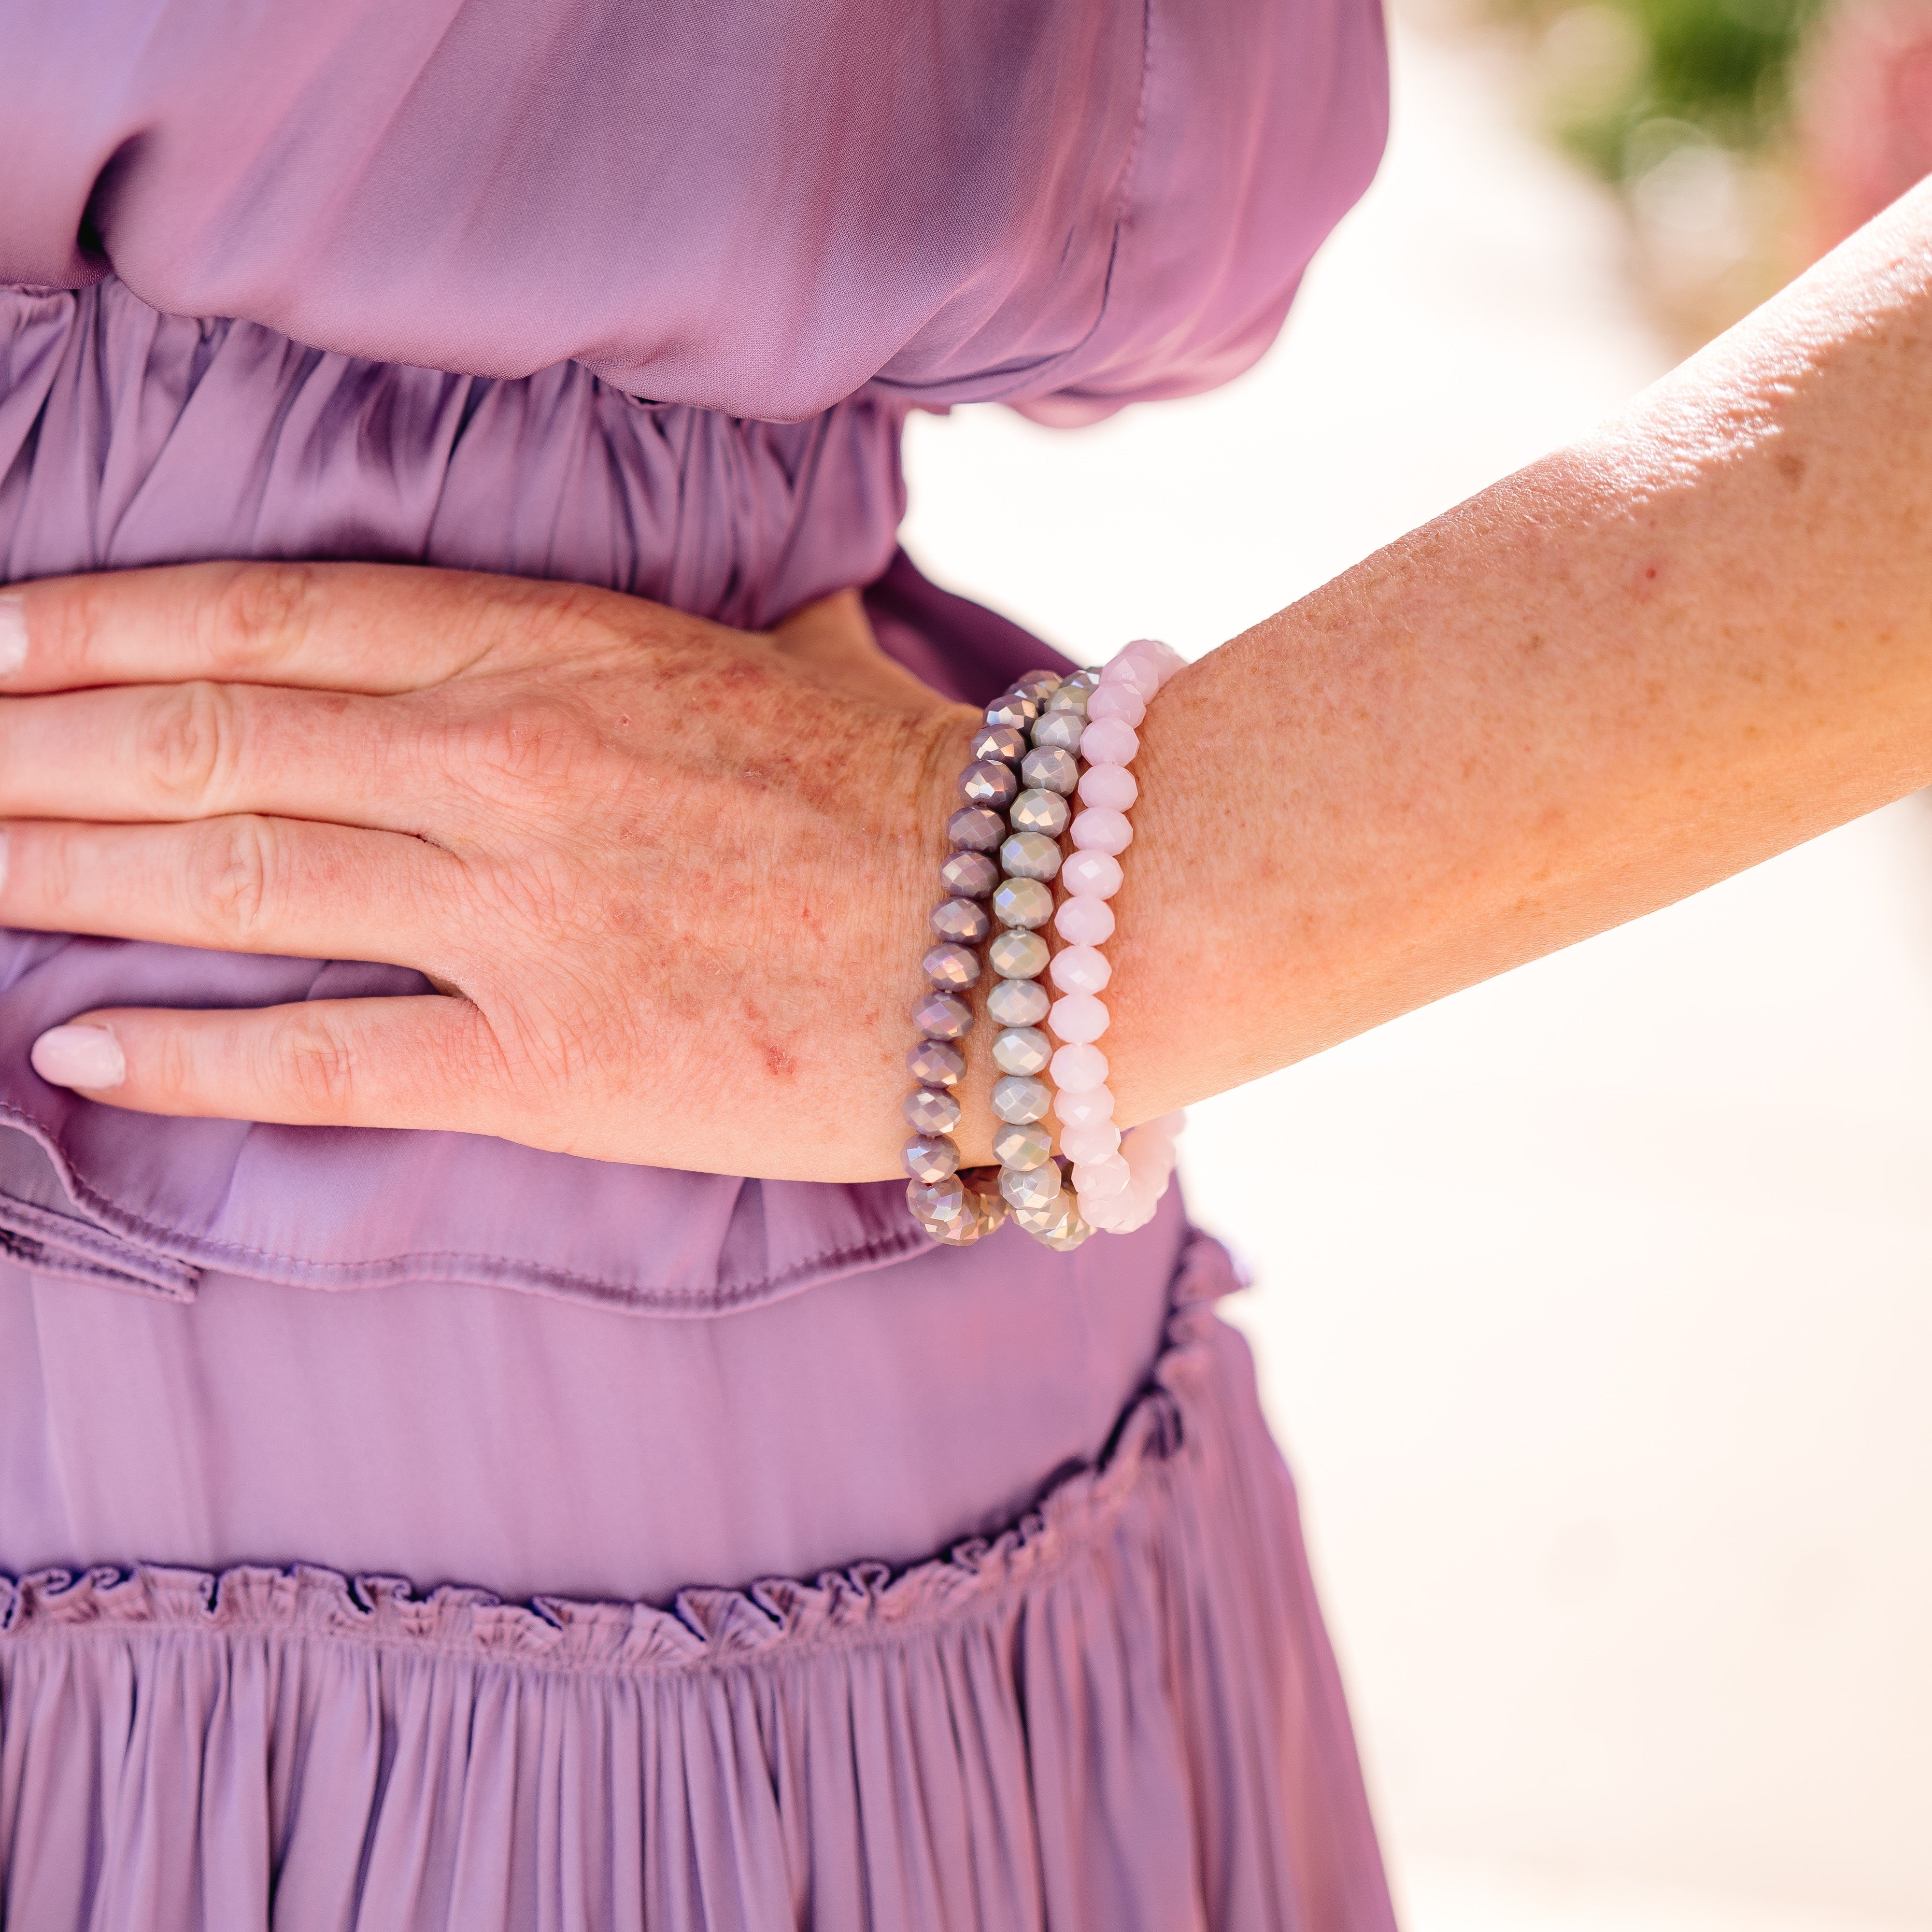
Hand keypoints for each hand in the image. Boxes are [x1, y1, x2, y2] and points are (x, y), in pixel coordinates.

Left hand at [0, 563, 979, 1180]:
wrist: (1030, 933)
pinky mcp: (551, 1061)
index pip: (257, 619)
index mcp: (549, 646)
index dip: (88, 628)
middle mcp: (502, 761)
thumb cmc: (902, 789)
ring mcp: (519, 914)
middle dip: (26, 755)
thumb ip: (702, 623)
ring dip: (57, 878)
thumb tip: (729, 597)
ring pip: (228, 882)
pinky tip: (77, 1049)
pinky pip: (324, 1051)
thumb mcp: (782, 657)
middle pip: (199, 746)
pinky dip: (186, 1053)